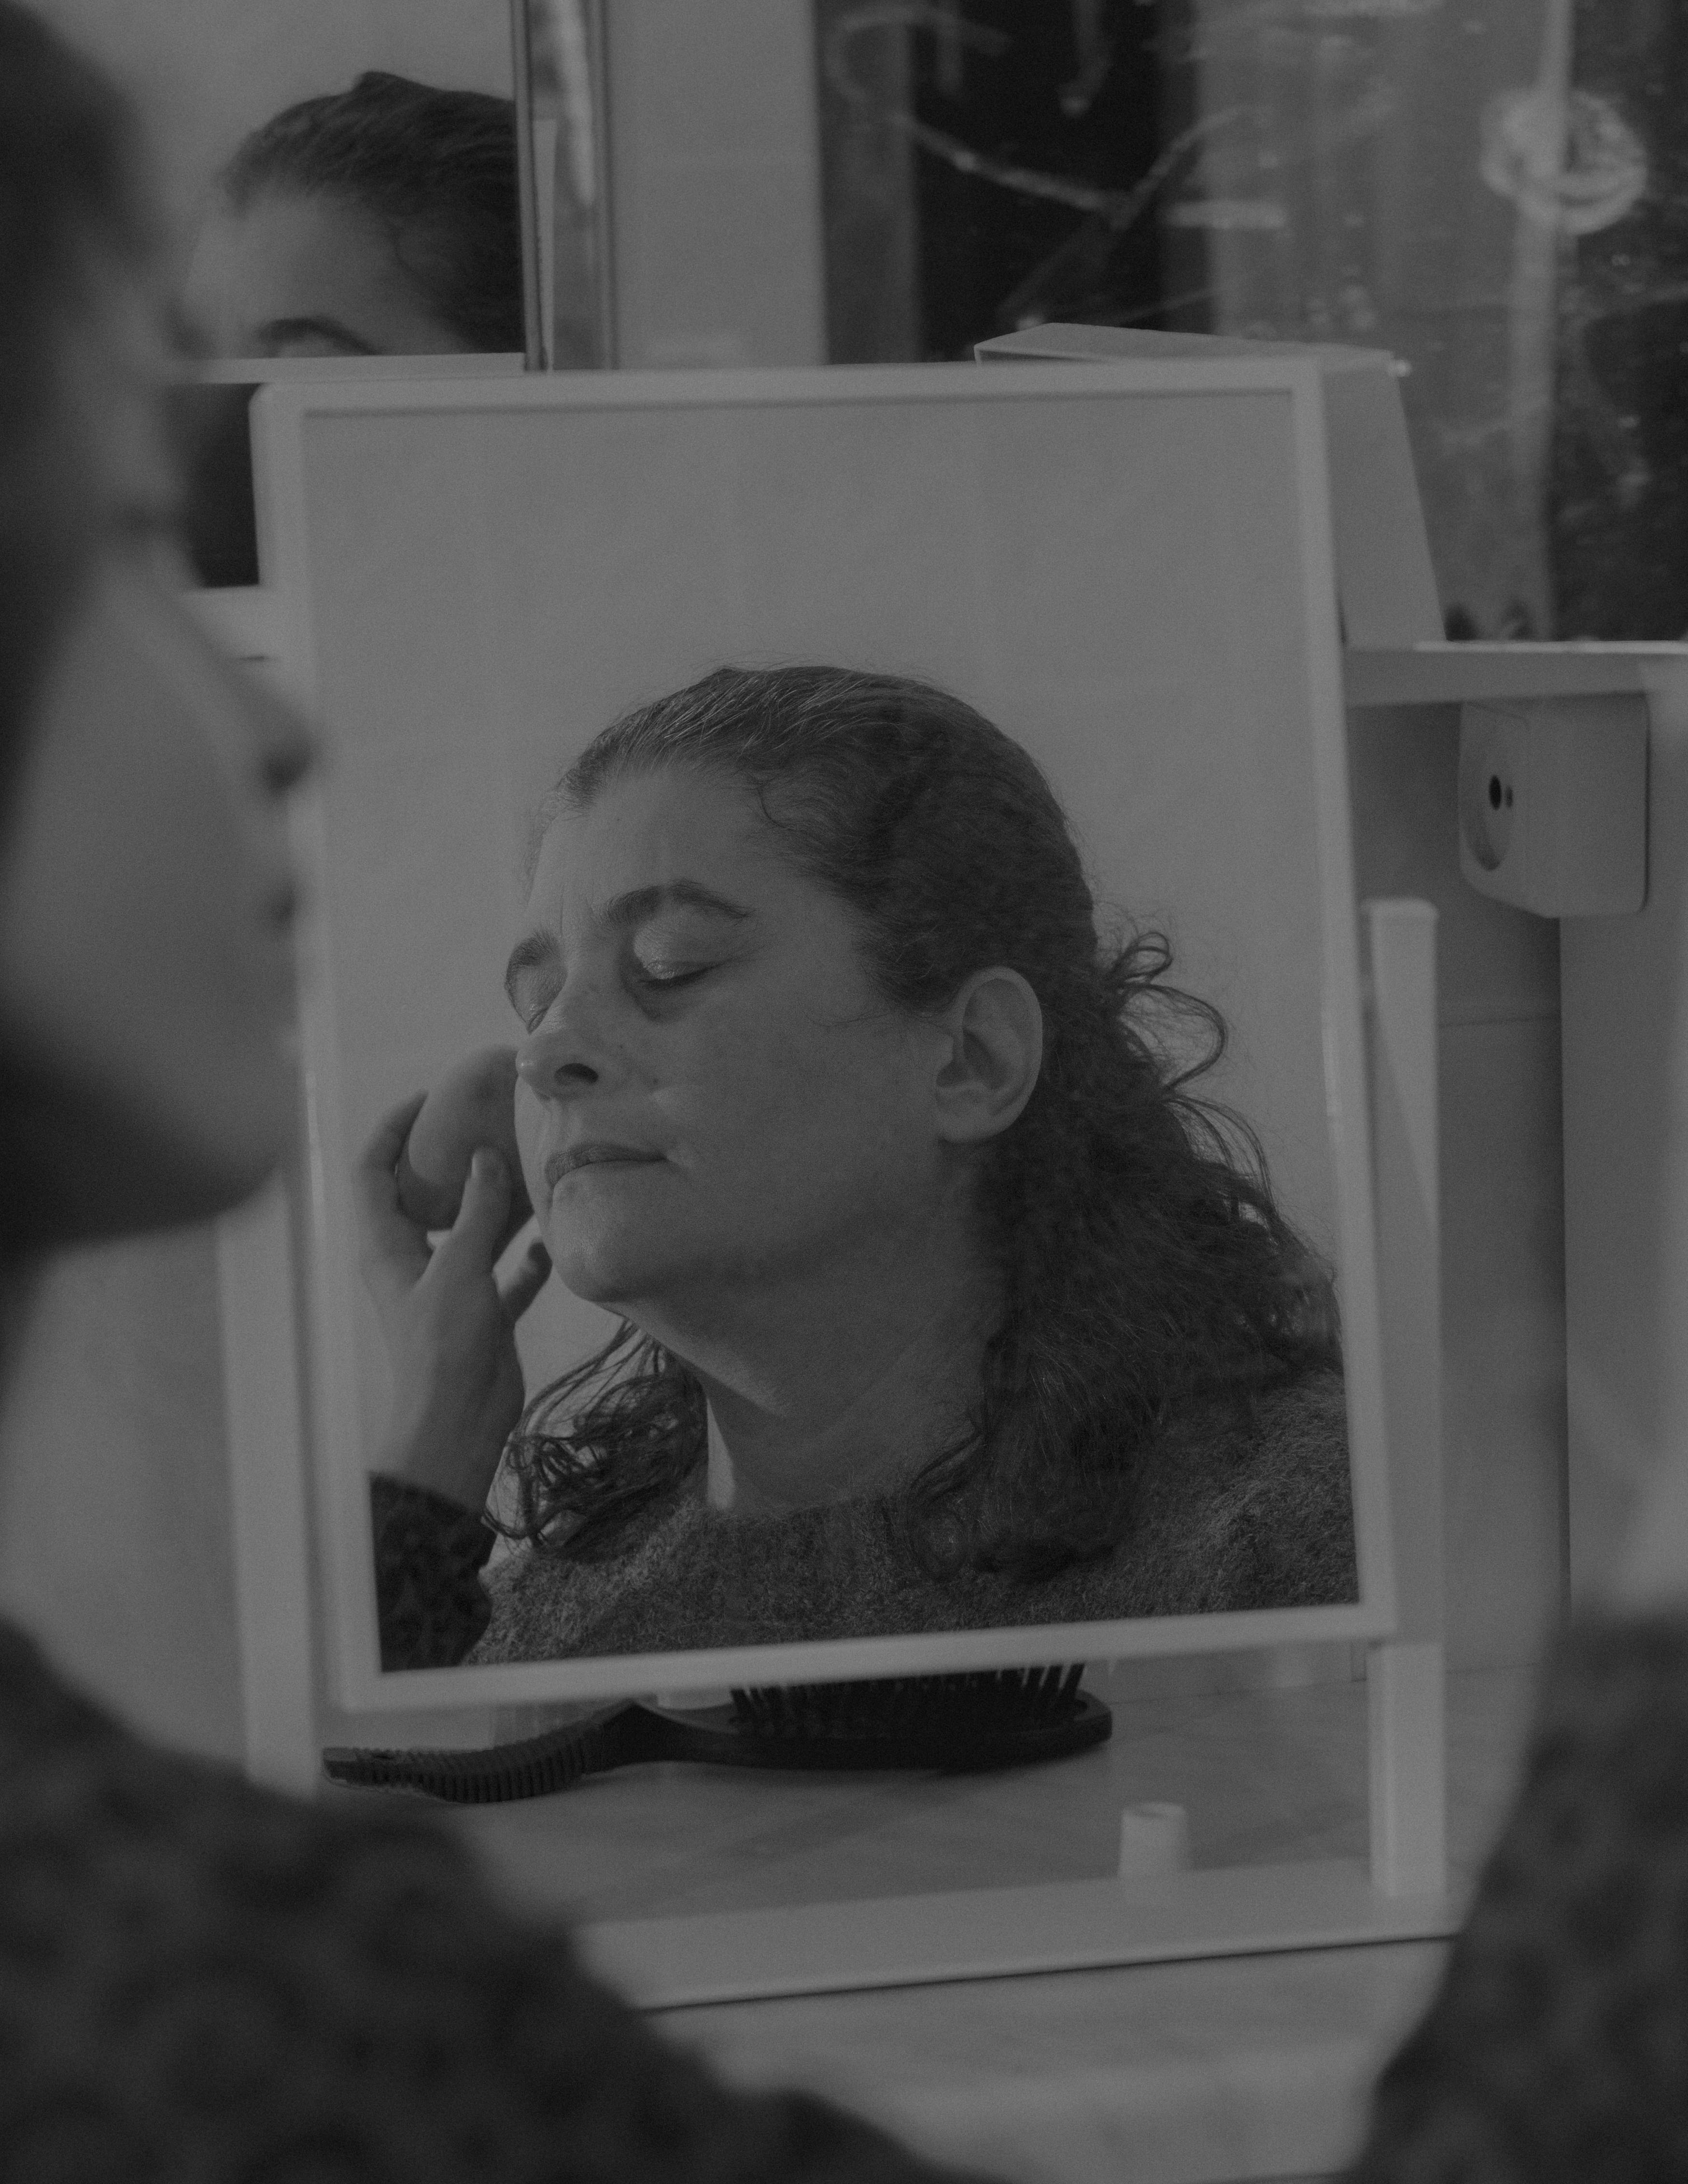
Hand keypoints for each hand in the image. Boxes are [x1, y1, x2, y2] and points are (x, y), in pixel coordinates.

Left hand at [357, 1092, 550, 1510]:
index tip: (429, 1097)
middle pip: (424, 1194)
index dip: (391, 1128)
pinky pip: (507, 1274)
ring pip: (470, 1230)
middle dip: (452, 1157)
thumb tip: (486, 1158)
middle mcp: (413, 1259)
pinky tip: (553, 1239)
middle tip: (488, 1122)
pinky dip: (528, 1258)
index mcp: (386, 1244)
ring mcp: (449, 1286)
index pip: (371, 1170)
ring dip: (495, 1202)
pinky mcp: (482, 1312)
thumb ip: (476, 1212)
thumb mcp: (459, 1269)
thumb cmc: (442, 1345)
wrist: (458, 1423)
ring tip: (528, 1164)